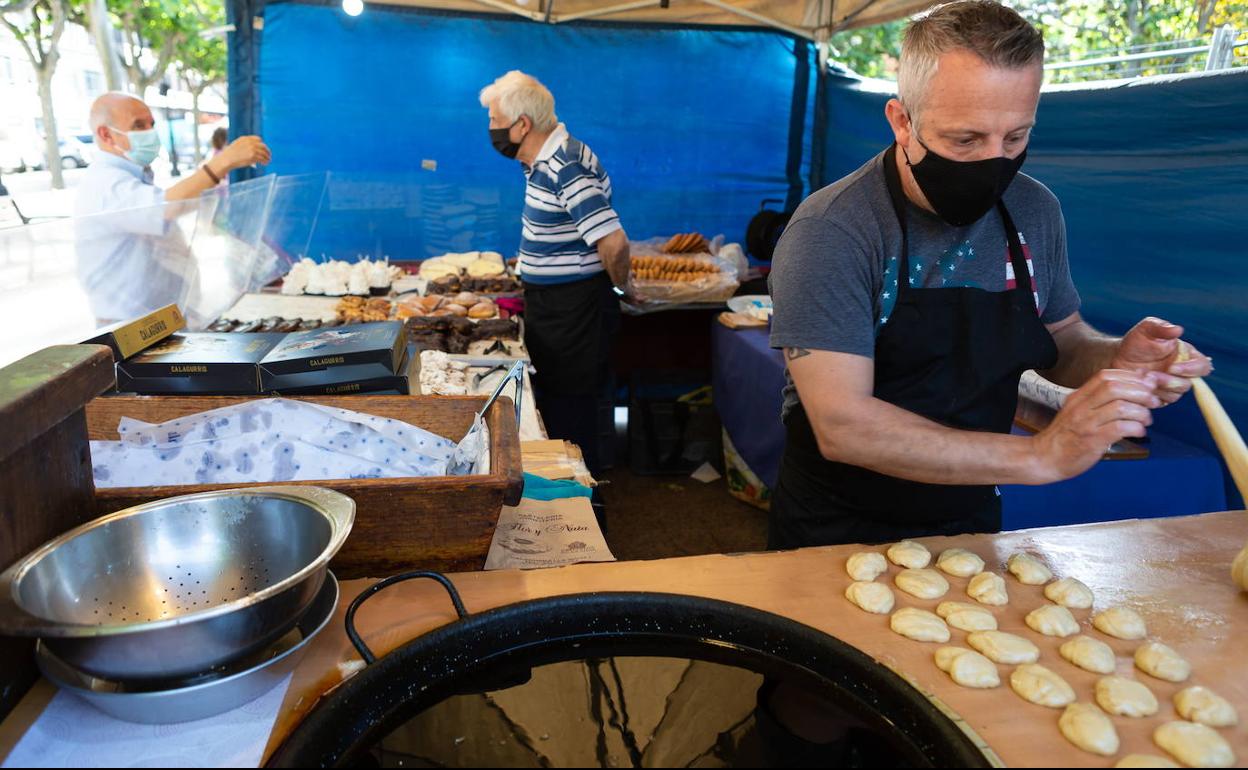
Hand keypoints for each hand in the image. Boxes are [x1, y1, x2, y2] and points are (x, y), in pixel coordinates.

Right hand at [219, 136, 271, 171]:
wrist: (226, 159)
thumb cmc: (231, 153)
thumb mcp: (238, 144)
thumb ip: (246, 144)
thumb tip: (255, 148)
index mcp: (246, 138)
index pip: (258, 139)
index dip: (262, 144)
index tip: (263, 148)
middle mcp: (250, 142)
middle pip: (263, 146)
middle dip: (267, 151)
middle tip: (269, 155)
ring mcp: (252, 149)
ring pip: (264, 153)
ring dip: (267, 157)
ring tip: (268, 160)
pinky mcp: (253, 156)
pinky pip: (262, 159)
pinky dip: (265, 161)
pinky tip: (265, 163)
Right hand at [1031, 369, 1159, 481]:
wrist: (1044, 458)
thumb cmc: (1065, 437)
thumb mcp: (1076, 411)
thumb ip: (1098, 400)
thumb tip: (1129, 388)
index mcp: (1078, 397)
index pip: (1105, 375)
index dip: (1130, 376)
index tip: (1145, 384)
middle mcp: (1081, 407)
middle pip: (1115, 388)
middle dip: (1141, 392)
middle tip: (1153, 401)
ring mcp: (1086, 423)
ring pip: (1121, 407)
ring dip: (1142, 412)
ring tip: (1146, 419)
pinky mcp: (1093, 441)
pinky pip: (1120, 428)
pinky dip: (1136, 428)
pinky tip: (1139, 432)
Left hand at [1110, 317, 1211, 404]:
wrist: (1117, 357)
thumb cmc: (1135, 341)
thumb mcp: (1146, 329)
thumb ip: (1161, 327)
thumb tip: (1178, 330)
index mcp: (1187, 356)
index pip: (1202, 366)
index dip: (1192, 369)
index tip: (1172, 367)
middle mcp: (1183, 373)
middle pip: (1189, 384)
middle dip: (1171, 381)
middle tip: (1151, 375)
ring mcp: (1172, 387)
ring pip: (1175, 395)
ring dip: (1159, 388)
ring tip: (1142, 377)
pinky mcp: (1160, 397)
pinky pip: (1161, 402)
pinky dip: (1150, 395)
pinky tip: (1138, 386)